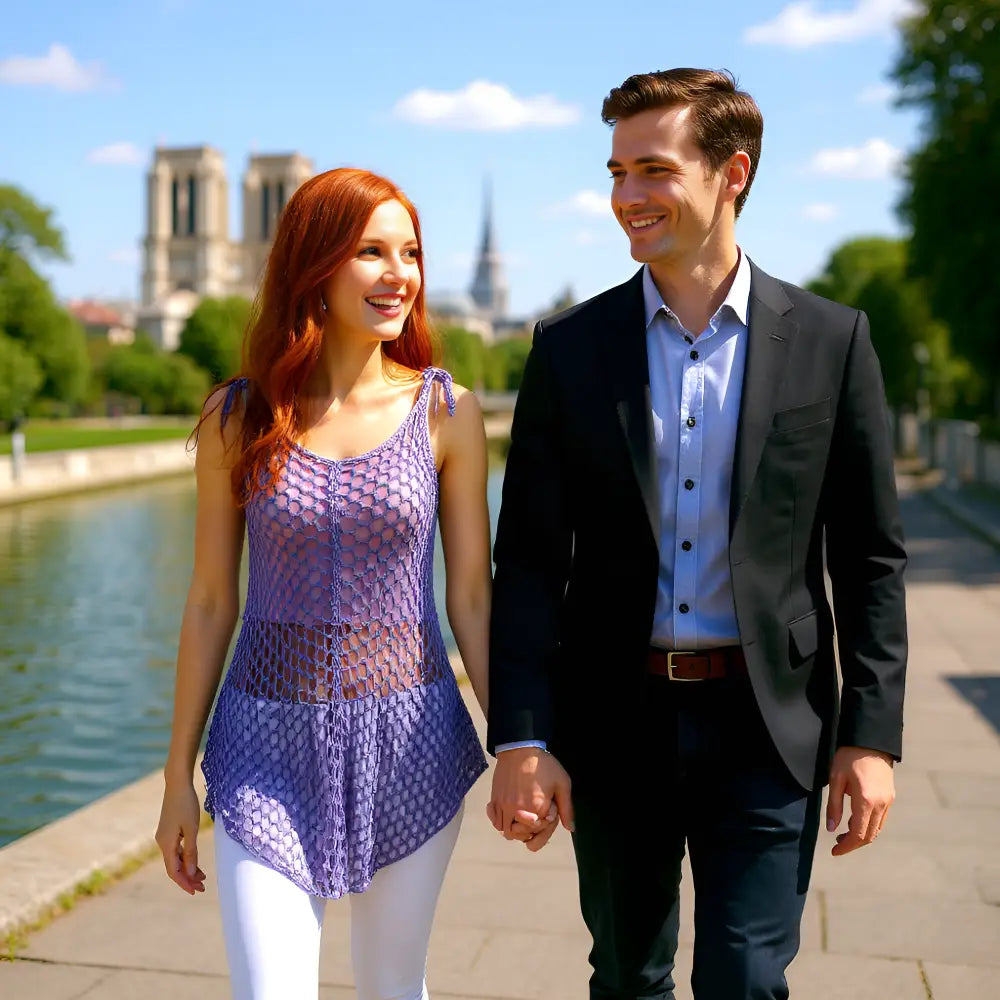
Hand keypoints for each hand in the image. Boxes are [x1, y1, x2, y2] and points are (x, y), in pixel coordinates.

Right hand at [155, 779, 206, 894]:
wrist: (178, 784)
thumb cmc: (186, 804)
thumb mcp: (191, 828)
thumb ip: (191, 851)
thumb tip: (190, 872)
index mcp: (166, 844)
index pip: (173, 871)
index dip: (184, 883)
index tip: (195, 891)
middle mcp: (162, 842)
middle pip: (174, 867)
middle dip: (187, 878)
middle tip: (202, 887)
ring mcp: (164, 837)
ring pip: (175, 859)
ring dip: (188, 868)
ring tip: (202, 877)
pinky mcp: (169, 831)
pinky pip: (176, 850)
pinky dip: (186, 857)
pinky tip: (195, 862)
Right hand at [487, 747, 572, 851]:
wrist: (520, 748)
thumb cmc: (543, 765)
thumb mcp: (562, 783)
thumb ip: (566, 808)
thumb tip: (570, 827)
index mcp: (537, 809)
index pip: (538, 834)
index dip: (543, 828)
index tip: (546, 814)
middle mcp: (518, 811)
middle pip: (520, 836)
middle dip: (528, 832)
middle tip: (534, 818)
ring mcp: (504, 806)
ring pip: (506, 831)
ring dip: (514, 829)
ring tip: (521, 818)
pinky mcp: (495, 800)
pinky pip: (495, 821)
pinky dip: (501, 822)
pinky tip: (508, 814)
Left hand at [826, 746, 894, 856]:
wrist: (871, 740)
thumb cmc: (849, 757)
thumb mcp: (835, 779)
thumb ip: (833, 805)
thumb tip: (831, 829)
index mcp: (866, 801)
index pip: (858, 834)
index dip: (846, 847)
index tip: (834, 851)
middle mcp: (881, 805)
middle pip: (870, 836)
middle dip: (853, 844)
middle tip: (837, 845)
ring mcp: (888, 801)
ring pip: (877, 829)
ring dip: (862, 836)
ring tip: (844, 834)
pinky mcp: (890, 797)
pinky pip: (881, 819)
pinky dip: (869, 826)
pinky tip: (856, 821)